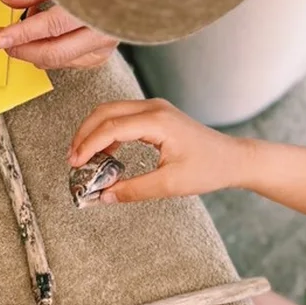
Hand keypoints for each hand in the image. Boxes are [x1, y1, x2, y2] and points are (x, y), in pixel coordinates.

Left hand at [0, 0, 117, 69]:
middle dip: (22, 50)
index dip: (22, 34)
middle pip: (53, 52)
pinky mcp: (101, 55)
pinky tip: (44, 38)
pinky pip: (66, 62)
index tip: (0, 38)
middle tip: (3, 41)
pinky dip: (49, 53)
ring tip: (24, 32)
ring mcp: (104, 46)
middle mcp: (102, 30)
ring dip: (34, 51)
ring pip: (58, 61)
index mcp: (93, 5)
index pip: (51, 26)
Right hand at [68, 99, 251, 203]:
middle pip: (104, 112)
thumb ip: (133, 190)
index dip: (88, 145)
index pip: (110, 127)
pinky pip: (122, 117)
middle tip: (73, 160)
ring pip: (111, 112)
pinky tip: (104, 154)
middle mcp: (153, 108)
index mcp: (157, 121)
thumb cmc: (209, 168)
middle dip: (84, 134)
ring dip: (94, 132)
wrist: (233, 159)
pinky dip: (108, 133)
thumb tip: (104, 196)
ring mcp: (154, 109)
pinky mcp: (155, 115)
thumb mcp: (169, 184)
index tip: (75, 163)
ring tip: (84, 158)